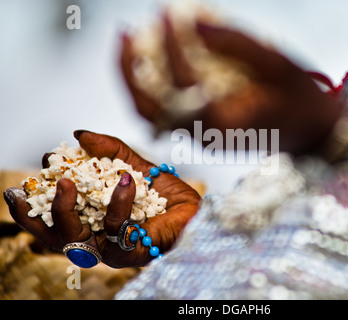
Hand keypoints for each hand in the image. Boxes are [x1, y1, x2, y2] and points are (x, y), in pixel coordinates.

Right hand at [3, 130, 200, 267]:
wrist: (195, 212)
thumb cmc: (166, 196)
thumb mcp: (134, 166)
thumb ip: (109, 151)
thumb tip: (78, 135)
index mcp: (92, 220)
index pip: (56, 215)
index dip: (39, 196)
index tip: (39, 168)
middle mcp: (96, 237)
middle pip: (55, 233)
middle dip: (34, 213)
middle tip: (26, 188)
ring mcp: (110, 248)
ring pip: (74, 238)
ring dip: (65, 208)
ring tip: (66, 180)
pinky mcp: (128, 253)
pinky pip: (115, 229)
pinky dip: (118, 202)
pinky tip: (125, 180)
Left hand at [120, 15, 343, 155]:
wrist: (312, 136)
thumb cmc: (300, 100)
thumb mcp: (278, 65)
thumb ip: (237, 43)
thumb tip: (196, 21)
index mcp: (225, 122)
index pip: (184, 83)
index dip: (171, 45)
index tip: (168, 13)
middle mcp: (205, 136)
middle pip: (148, 109)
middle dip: (128, 69)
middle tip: (124, 30)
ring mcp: (199, 138)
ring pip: (149, 115)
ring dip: (132, 81)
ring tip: (128, 42)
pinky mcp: (201, 133)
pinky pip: (163, 113)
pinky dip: (149, 88)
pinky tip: (148, 61)